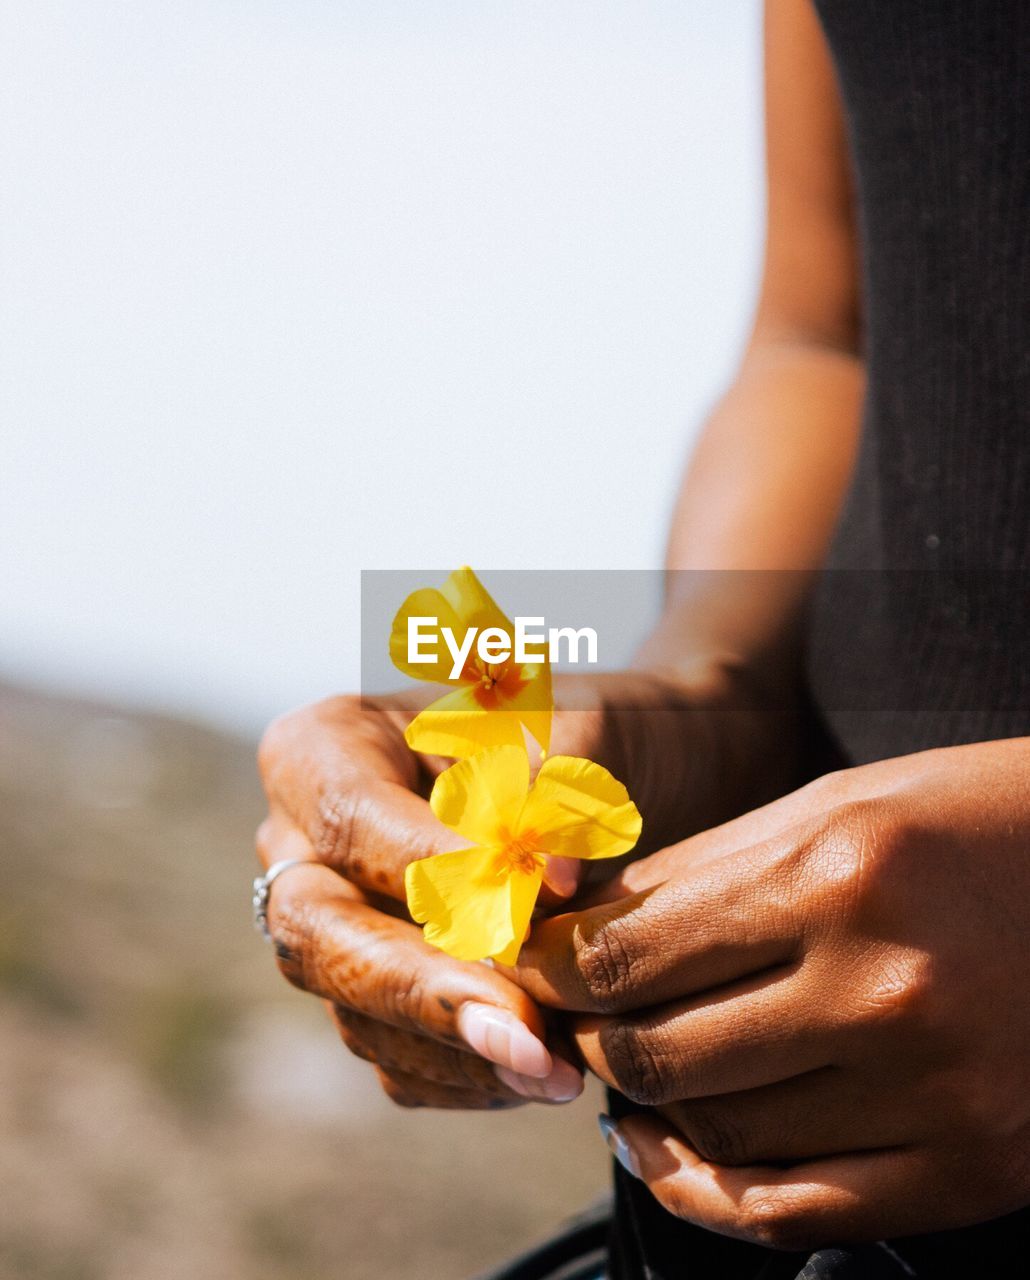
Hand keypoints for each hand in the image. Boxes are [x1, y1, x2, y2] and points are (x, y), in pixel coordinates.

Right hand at [256, 694, 584, 1108]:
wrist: (628, 785)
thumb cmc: (591, 735)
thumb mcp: (579, 729)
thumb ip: (551, 792)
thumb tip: (544, 880)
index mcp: (326, 748)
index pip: (353, 820)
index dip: (436, 871)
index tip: (543, 903)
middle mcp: (302, 845)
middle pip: (320, 932)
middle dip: (422, 991)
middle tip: (524, 1035)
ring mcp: (330, 929)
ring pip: (355, 1012)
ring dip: (458, 1052)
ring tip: (560, 1068)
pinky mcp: (369, 998)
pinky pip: (394, 1058)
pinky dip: (468, 1076)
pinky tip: (544, 1070)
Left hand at [512, 738, 1029, 1247]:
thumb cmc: (968, 819)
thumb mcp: (831, 805)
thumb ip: (702, 872)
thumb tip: (585, 933)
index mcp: (835, 876)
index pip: (631, 956)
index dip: (554, 970)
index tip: (532, 967)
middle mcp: (881, 989)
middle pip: (658, 1052)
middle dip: (589, 1036)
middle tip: (573, 1017)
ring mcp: (933, 1091)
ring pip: (718, 1134)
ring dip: (646, 1107)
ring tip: (628, 1070)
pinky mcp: (972, 1164)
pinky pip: (799, 1211)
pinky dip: (711, 1192)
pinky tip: (676, 1151)